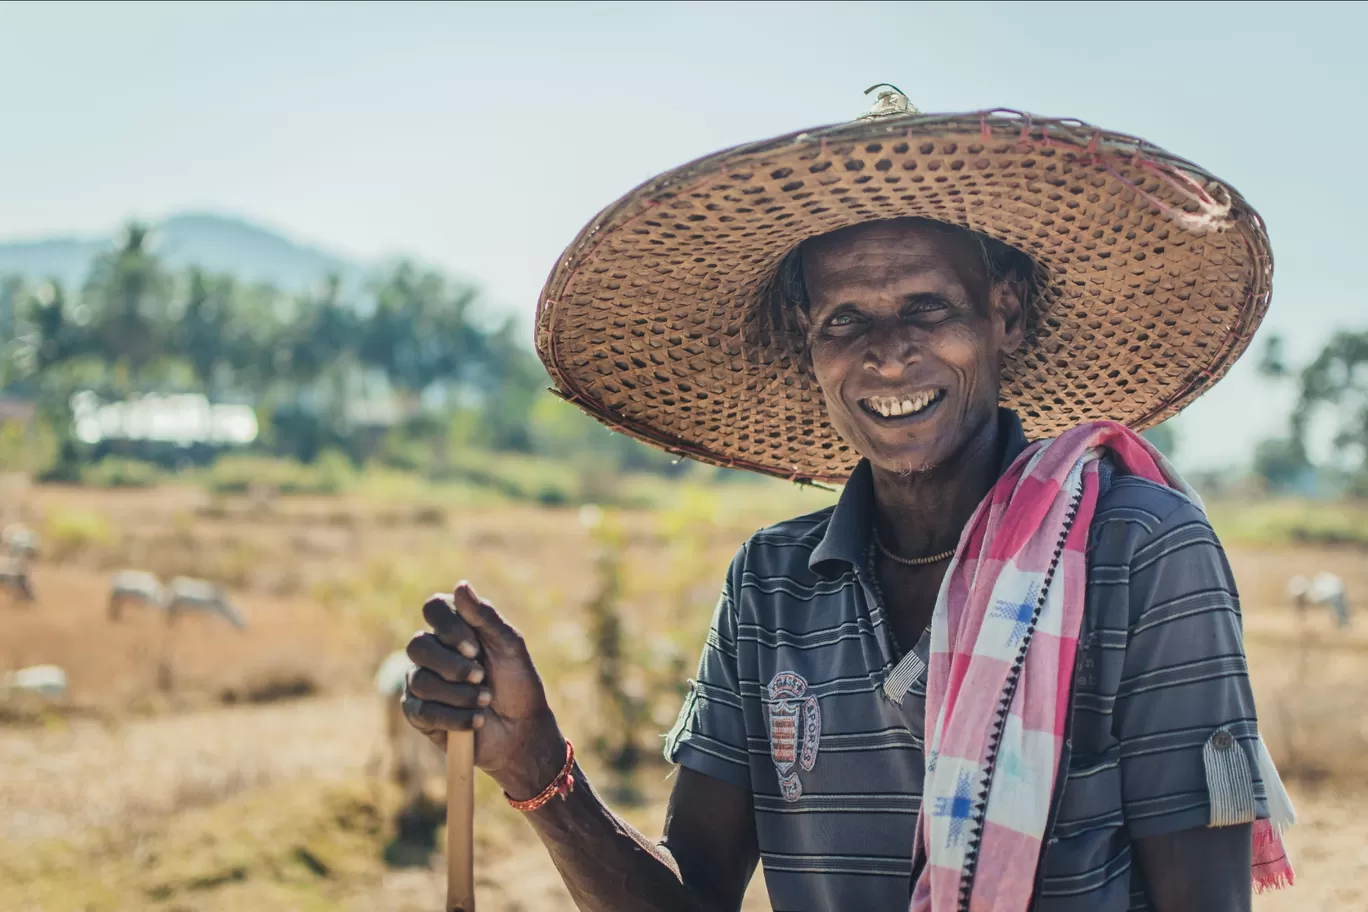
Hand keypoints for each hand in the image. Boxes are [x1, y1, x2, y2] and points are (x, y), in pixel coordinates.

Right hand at [402, 581, 566, 798]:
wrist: (522, 731)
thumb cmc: (518, 684)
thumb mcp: (509, 646)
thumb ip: (485, 616)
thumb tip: (460, 585)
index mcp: (454, 628)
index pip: (433, 608)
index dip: (449, 627)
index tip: (475, 647)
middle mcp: (433, 651)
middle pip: (417, 645)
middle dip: (453, 666)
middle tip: (481, 677)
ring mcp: (422, 681)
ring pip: (419, 680)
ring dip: (459, 695)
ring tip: (485, 701)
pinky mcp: (419, 714)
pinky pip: (421, 712)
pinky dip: (454, 718)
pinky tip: (476, 720)